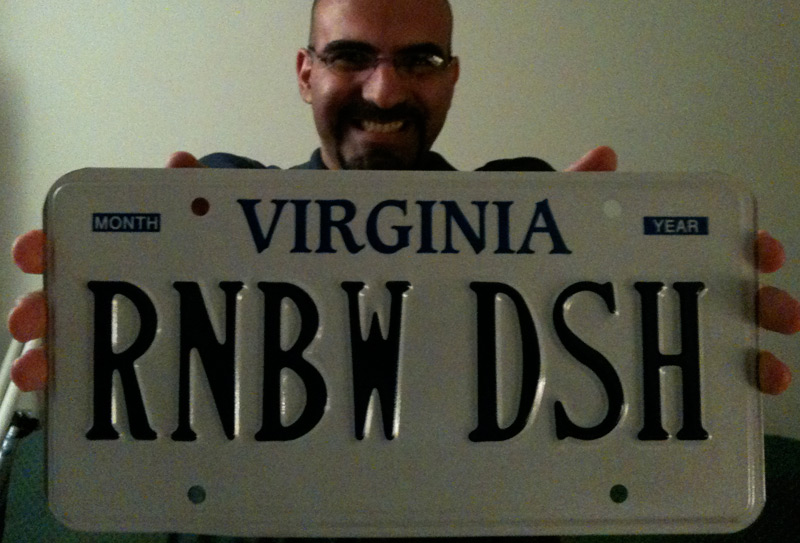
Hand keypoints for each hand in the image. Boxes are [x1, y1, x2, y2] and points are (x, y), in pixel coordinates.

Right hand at [7, 152, 205, 390]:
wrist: (224, 277)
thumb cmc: (195, 243)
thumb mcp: (198, 214)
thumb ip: (188, 189)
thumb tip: (181, 163)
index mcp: (101, 250)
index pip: (60, 246)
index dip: (39, 248)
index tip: (30, 253)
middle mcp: (90, 290)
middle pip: (49, 302)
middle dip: (31, 311)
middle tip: (29, 320)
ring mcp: (103, 330)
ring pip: (61, 345)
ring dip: (42, 358)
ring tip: (35, 374)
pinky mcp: (126, 366)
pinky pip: (96, 381)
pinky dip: (83, 393)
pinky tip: (82, 410)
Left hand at [565, 146, 796, 394]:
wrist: (519, 307)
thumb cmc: (553, 259)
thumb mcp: (561, 223)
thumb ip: (580, 189)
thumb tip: (603, 157)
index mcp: (667, 254)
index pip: (721, 247)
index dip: (751, 248)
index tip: (763, 253)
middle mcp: (680, 295)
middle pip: (738, 299)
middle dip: (768, 305)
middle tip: (780, 313)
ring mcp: (671, 338)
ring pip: (730, 347)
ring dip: (759, 358)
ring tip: (770, 374)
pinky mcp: (654, 377)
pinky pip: (698, 387)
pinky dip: (724, 397)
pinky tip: (736, 410)